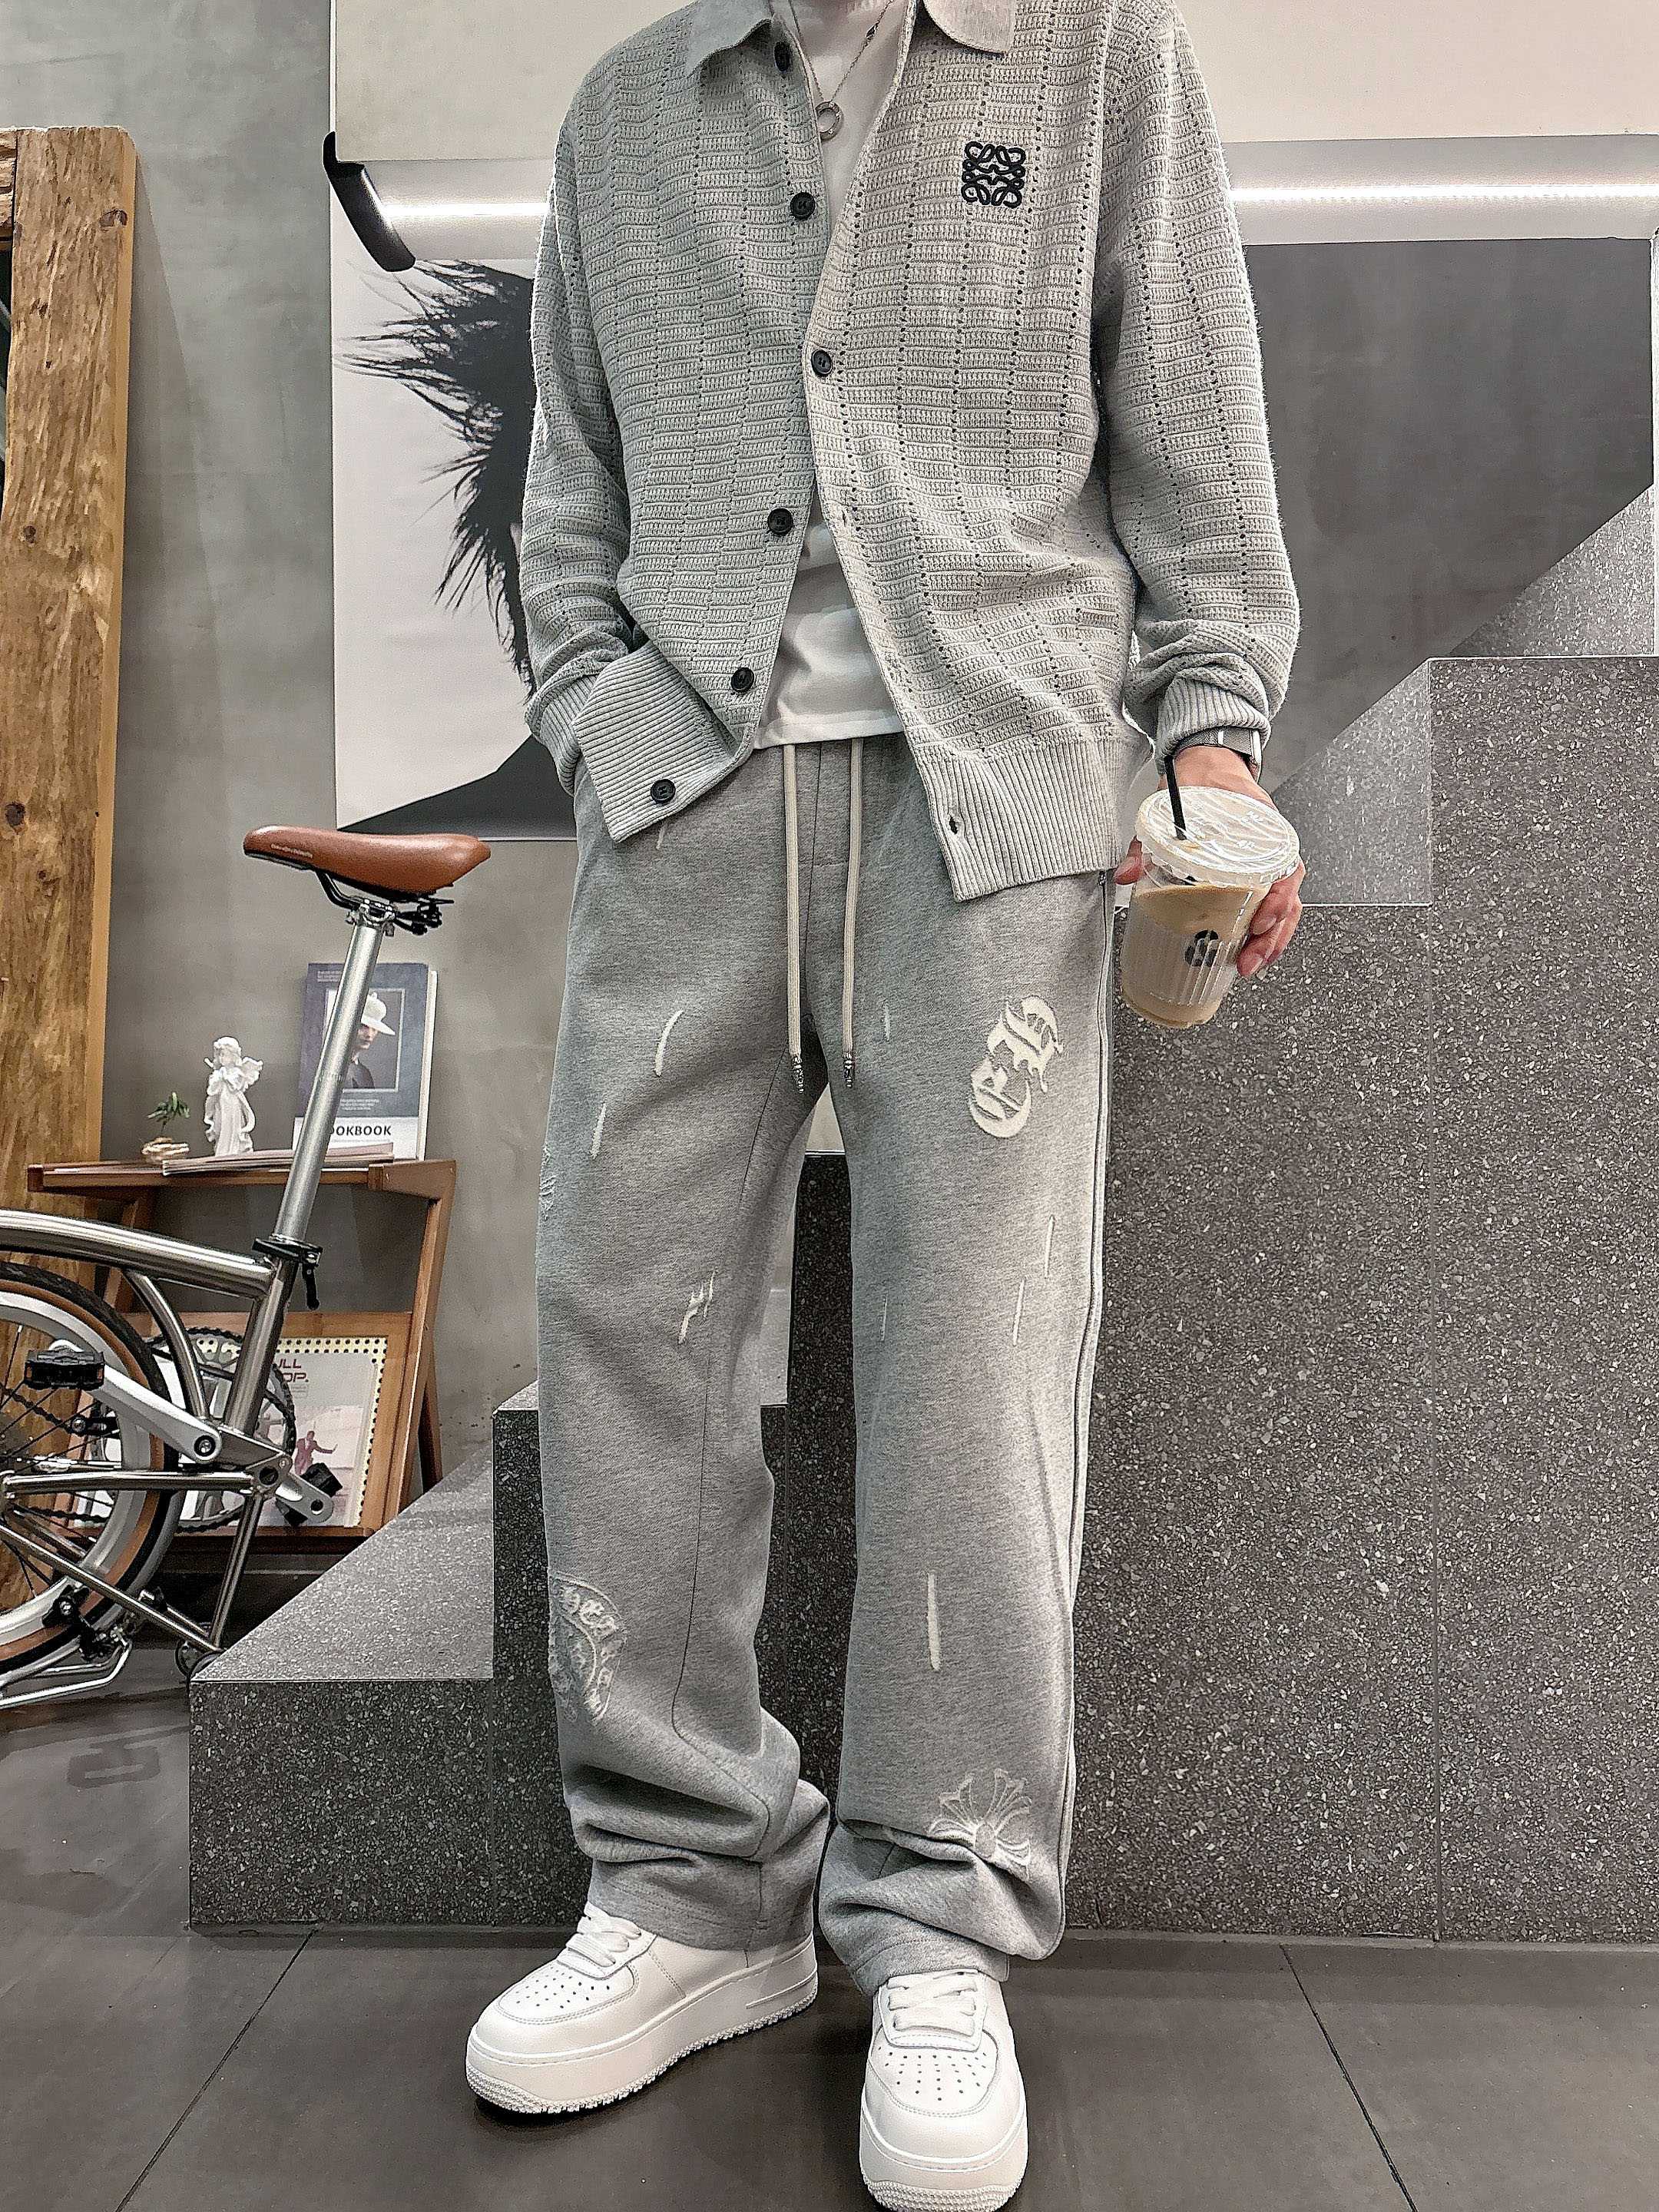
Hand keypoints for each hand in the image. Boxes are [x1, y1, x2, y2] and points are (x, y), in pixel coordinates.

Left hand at [1112, 744, 1305, 979]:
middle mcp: (1273, 847)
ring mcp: (1269, 860)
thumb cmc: (1200, 784)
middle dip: (1272, 936)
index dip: (1277, 900)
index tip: (1259, 923)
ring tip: (1251, 965)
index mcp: (1262, 830)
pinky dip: (1267, 930)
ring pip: (1286, 906)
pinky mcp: (1259, 871)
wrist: (1208, 762)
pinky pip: (1273, 903)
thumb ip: (1145, 844)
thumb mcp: (1170, 809)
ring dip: (1272, 940)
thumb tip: (1125, 875)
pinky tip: (1253, 950)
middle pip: (1288, 898)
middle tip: (1249, 961)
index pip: (1284, 869)